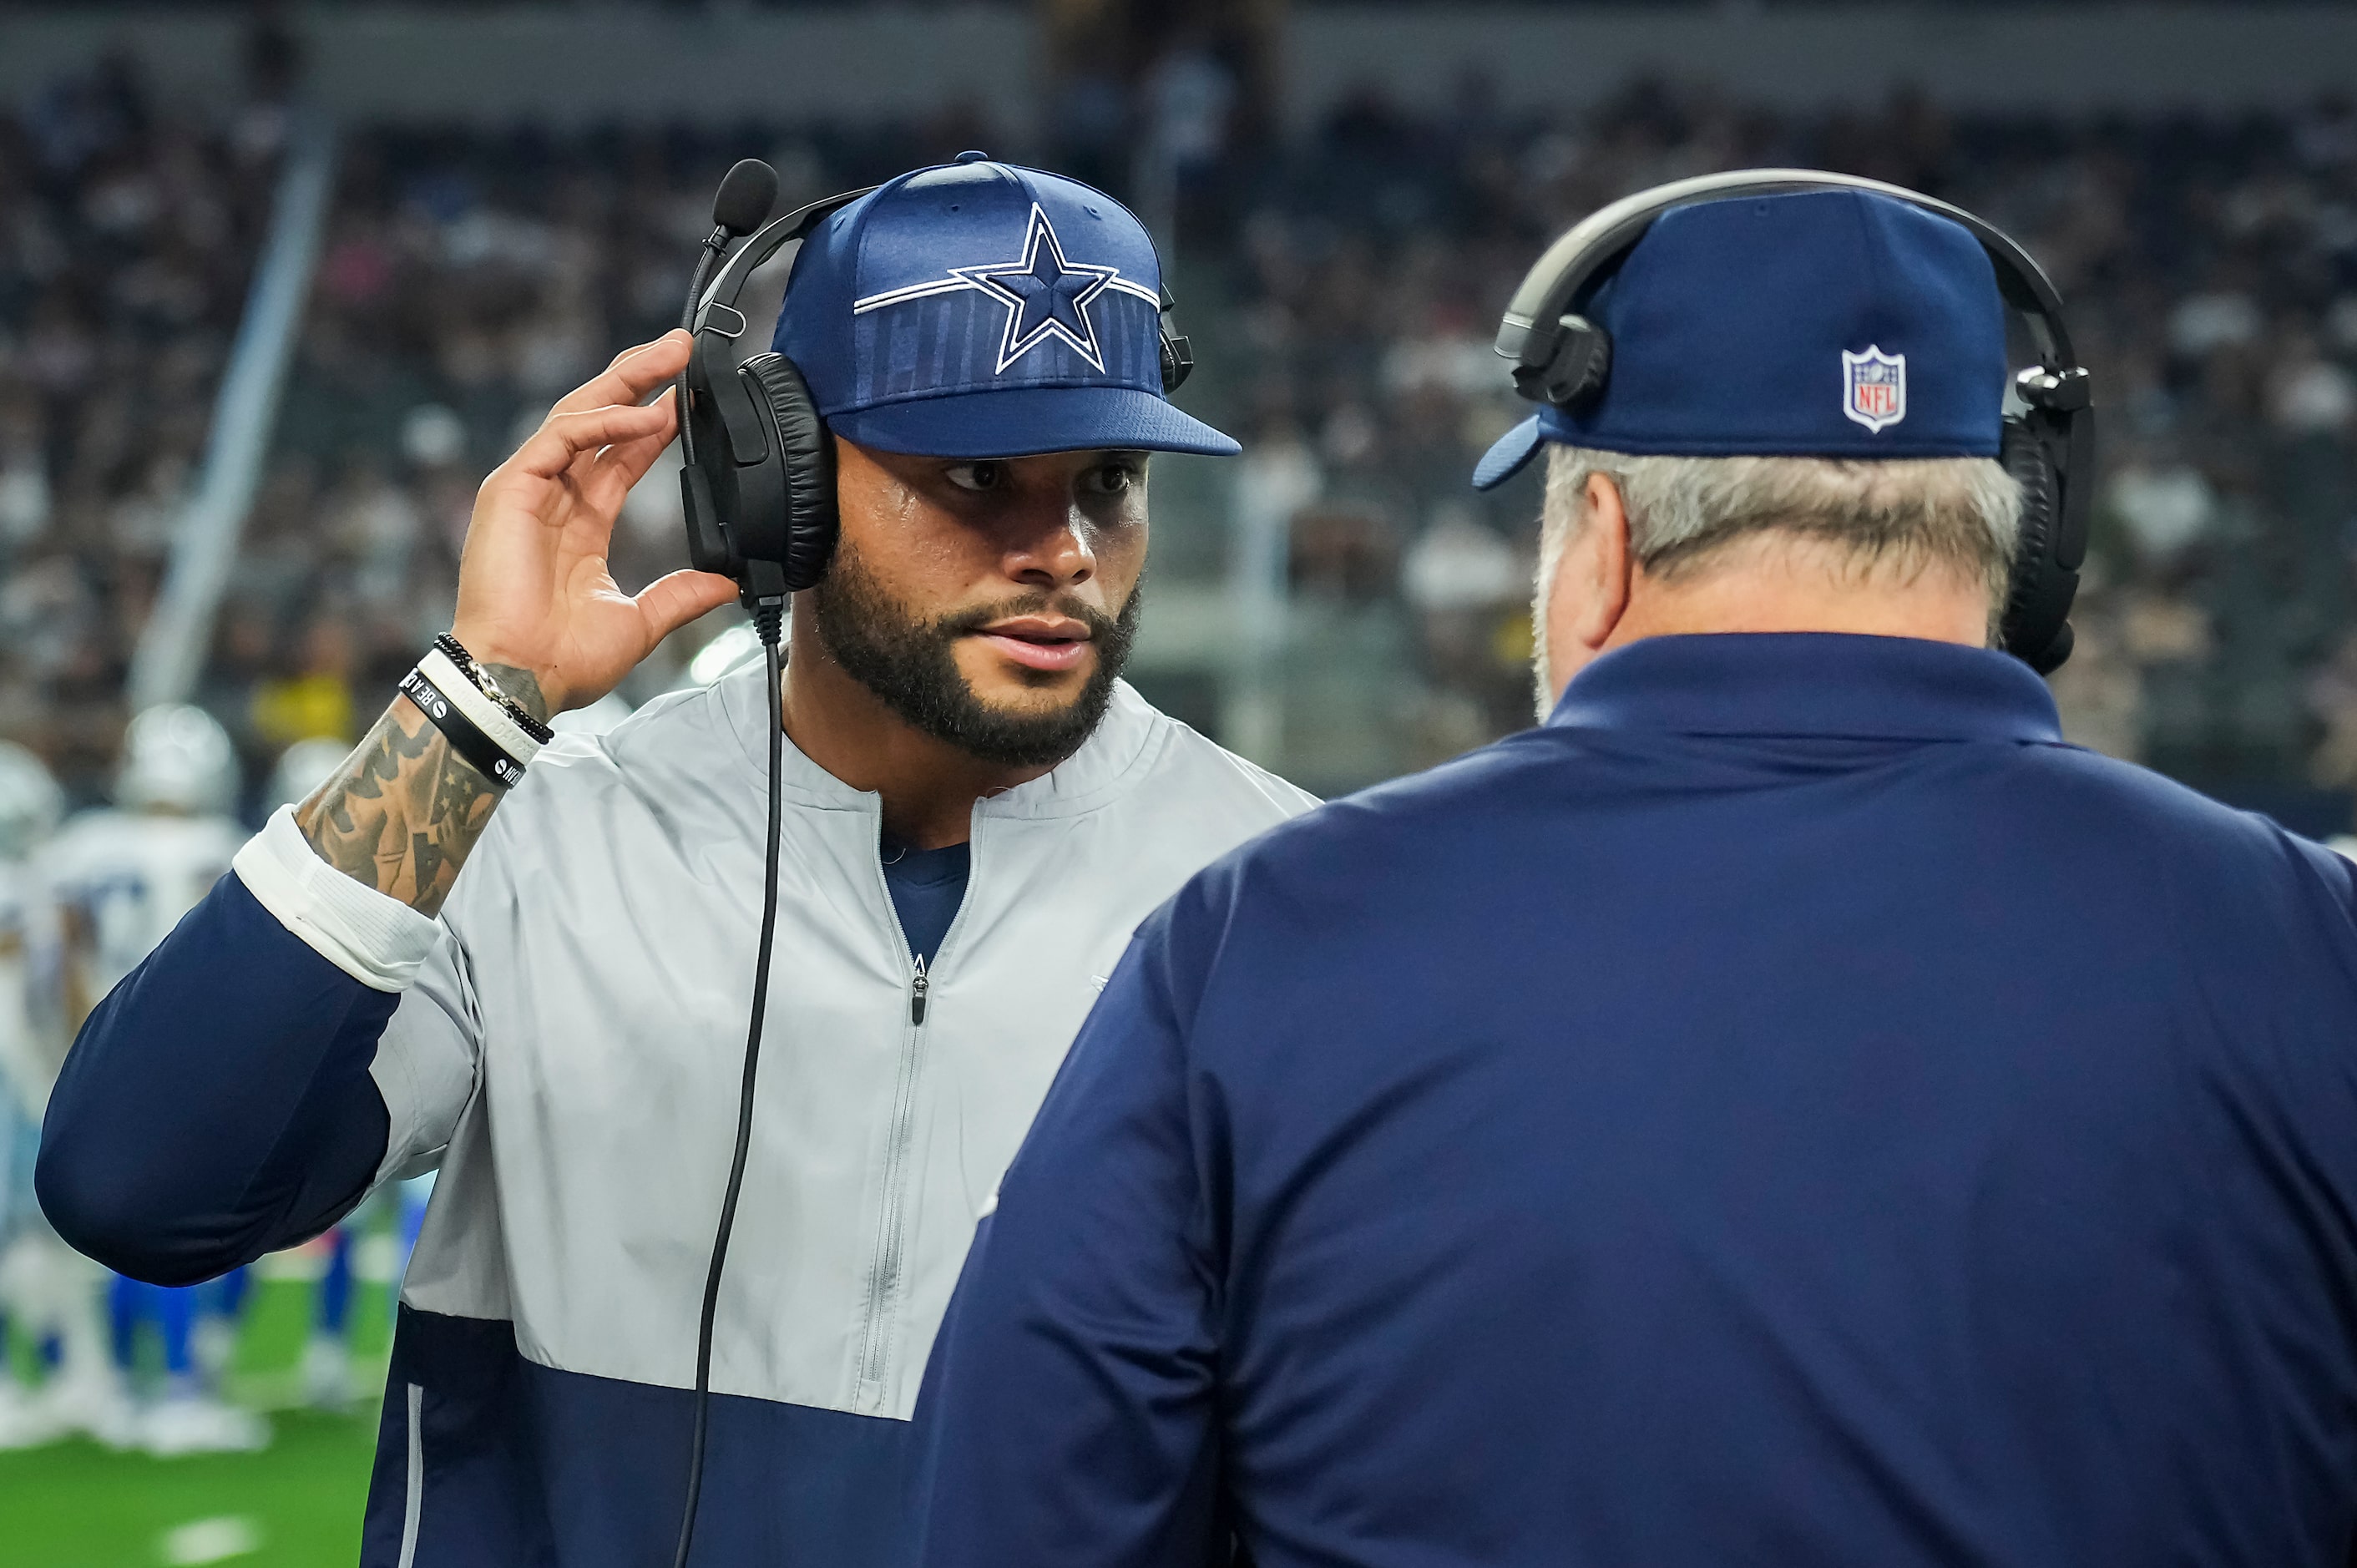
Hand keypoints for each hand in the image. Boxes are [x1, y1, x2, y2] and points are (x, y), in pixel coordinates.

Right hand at [450, 330, 737, 713]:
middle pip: (601, 420)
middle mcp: (553, 497)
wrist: (523, 678)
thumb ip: (681, 595)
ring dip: (627, 380)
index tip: (691, 398)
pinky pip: (562, 436)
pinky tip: (646, 414)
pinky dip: (605, 421)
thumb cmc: (564, 659)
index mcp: (581, 523)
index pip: (620, 457)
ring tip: (672, 354)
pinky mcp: (511, 488)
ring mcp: (529, 489)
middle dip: (641, 379)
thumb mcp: (640, 621)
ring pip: (580, 413)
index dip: (655, 424)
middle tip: (685, 348)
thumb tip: (727, 582)